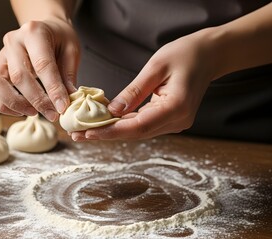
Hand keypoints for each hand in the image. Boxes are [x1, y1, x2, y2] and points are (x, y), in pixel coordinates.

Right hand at [0, 17, 79, 121]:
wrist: (44, 29)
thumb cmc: (59, 40)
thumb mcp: (71, 50)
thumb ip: (68, 74)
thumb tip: (68, 100)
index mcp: (34, 32)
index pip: (42, 64)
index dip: (53, 89)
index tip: (62, 107)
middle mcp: (12, 41)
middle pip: (18, 76)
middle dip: (37, 100)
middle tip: (52, 115)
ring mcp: (0, 55)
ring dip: (16, 104)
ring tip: (35, 112)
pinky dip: (4, 105)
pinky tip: (22, 111)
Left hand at [71, 29, 216, 140]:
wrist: (209, 55)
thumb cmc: (185, 55)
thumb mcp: (155, 67)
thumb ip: (134, 92)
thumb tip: (112, 111)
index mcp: (176, 108)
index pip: (138, 126)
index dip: (111, 132)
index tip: (88, 133)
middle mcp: (177, 121)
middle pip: (135, 133)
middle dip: (106, 135)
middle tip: (77, 135)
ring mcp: (175, 123)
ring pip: (137, 132)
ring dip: (112, 132)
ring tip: (85, 132)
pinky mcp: (170, 119)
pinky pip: (143, 125)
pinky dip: (123, 125)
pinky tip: (104, 123)